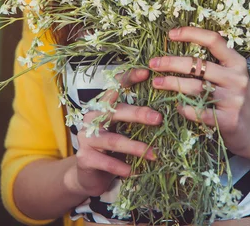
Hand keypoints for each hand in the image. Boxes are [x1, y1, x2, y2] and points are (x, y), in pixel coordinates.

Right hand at [67, 67, 161, 197]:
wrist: (88, 175)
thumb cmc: (112, 148)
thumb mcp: (122, 129)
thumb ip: (135, 118)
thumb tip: (165, 109)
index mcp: (103, 106)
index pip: (115, 86)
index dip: (129, 77)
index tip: (147, 73)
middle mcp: (92, 117)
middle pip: (116, 111)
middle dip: (139, 114)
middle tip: (158, 118)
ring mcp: (86, 137)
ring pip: (114, 140)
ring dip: (135, 147)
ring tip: (153, 154)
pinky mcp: (84, 157)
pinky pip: (106, 161)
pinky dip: (120, 166)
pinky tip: (131, 171)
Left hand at [149, 27, 249, 161]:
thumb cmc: (235, 98)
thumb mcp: (231, 75)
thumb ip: (214, 62)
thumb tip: (181, 45)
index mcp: (237, 62)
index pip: (213, 40)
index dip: (191, 34)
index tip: (170, 34)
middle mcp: (236, 78)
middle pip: (198, 64)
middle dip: (171, 62)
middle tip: (153, 63)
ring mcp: (233, 99)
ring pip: (195, 87)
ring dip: (171, 83)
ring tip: (156, 83)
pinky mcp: (228, 120)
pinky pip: (198, 111)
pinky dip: (184, 107)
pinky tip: (176, 105)